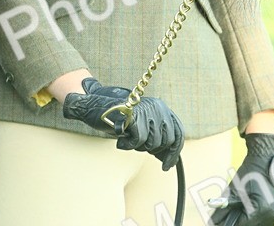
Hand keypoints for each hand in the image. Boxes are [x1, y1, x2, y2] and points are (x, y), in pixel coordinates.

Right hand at [61, 77, 184, 169]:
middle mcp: (158, 107)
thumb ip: (156, 140)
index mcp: (162, 108)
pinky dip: (129, 144)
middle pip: (166, 141)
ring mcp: (146, 110)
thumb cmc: (119, 119)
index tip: (167, 166)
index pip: (178, 133)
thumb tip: (170, 160)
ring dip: (138, 146)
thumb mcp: (142, 129)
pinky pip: (139, 140)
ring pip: (152, 142)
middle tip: (137, 144)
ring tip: (127, 138)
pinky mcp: (134, 115)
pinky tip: (122, 140)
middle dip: (153, 149)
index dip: (174, 153)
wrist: (95, 105)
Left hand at [210, 133, 273, 225]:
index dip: (229, 224)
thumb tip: (213, 221)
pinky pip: (265, 218)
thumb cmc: (251, 171)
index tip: (218, 224)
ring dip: (246, 220)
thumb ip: (224, 208)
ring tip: (236, 214)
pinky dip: (254, 217)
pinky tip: (247, 211)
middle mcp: (272, 213)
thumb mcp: (234, 190)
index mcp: (261, 209)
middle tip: (227, 219)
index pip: (242, 224)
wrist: (268, 157)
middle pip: (250, 224)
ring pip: (258, 223)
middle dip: (237, 221)